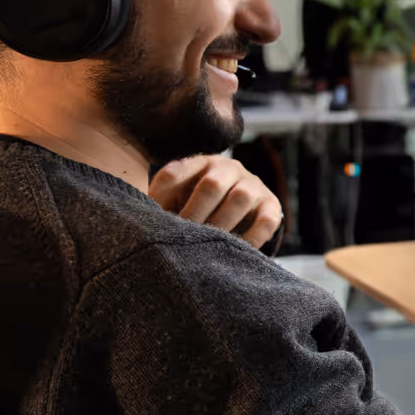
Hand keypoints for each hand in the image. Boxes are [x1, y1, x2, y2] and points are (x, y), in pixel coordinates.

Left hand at [151, 156, 283, 247]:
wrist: (242, 206)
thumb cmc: (200, 206)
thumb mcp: (179, 199)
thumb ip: (162, 207)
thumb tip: (143, 225)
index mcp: (199, 163)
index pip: (176, 171)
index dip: (163, 196)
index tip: (158, 219)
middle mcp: (229, 168)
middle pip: (212, 185)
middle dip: (194, 214)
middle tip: (183, 237)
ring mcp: (253, 184)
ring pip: (240, 198)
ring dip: (221, 225)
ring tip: (207, 246)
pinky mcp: (272, 205)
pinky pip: (265, 221)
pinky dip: (251, 238)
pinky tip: (235, 251)